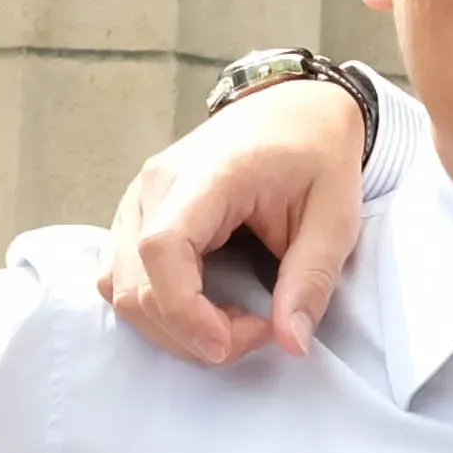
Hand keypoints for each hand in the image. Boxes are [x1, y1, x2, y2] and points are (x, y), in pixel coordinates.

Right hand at [96, 81, 377, 362]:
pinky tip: (203, 305)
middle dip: (188, 332)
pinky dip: (155, 305)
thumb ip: (311, 280)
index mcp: (206, 176)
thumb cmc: (316, 155)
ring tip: (229, 322)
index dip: (184, 311)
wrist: (296, 108)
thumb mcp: (335, 217)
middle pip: (134, 283)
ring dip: (168, 325)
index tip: (229, 343)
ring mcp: (139, 197)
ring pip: (117, 286)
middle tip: (254, 332)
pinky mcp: (136, 212)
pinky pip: (119, 274)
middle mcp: (156, 184)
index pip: (161, 250)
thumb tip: (291, 343)